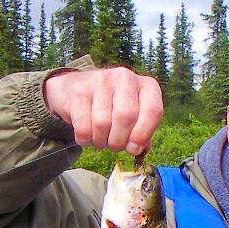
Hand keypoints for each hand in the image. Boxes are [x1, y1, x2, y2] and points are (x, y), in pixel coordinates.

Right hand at [43, 67, 162, 153]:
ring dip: (101, 141)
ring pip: (103, 123)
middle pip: (126, 117)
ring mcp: (101, 80)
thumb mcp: (134, 117)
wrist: (75, 89)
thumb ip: (142, 134)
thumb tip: (138, 149)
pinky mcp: (78, 90)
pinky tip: (87, 136)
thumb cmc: (112, 108)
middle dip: (119, 141)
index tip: (133, 149)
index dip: (143, 135)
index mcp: (146, 86)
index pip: (153, 110)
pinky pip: (84, 126)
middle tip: (114, 145)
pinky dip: (85, 139)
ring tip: (100, 139)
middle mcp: (125, 77)